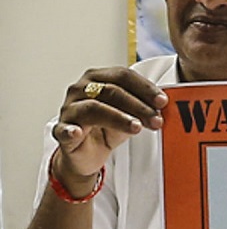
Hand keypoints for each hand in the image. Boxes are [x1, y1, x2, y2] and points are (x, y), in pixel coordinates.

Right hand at [52, 68, 166, 196]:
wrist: (88, 152)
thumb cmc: (108, 127)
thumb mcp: (131, 114)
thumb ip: (144, 106)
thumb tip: (165, 104)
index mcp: (98, 78)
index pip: (123, 75)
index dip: (145, 87)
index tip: (163, 101)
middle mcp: (80, 89)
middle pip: (112, 91)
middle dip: (138, 105)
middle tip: (156, 119)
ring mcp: (69, 109)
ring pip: (94, 108)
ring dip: (119, 117)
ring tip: (137, 127)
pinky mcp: (61, 131)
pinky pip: (64, 129)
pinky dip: (71, 130)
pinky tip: (78, 133)